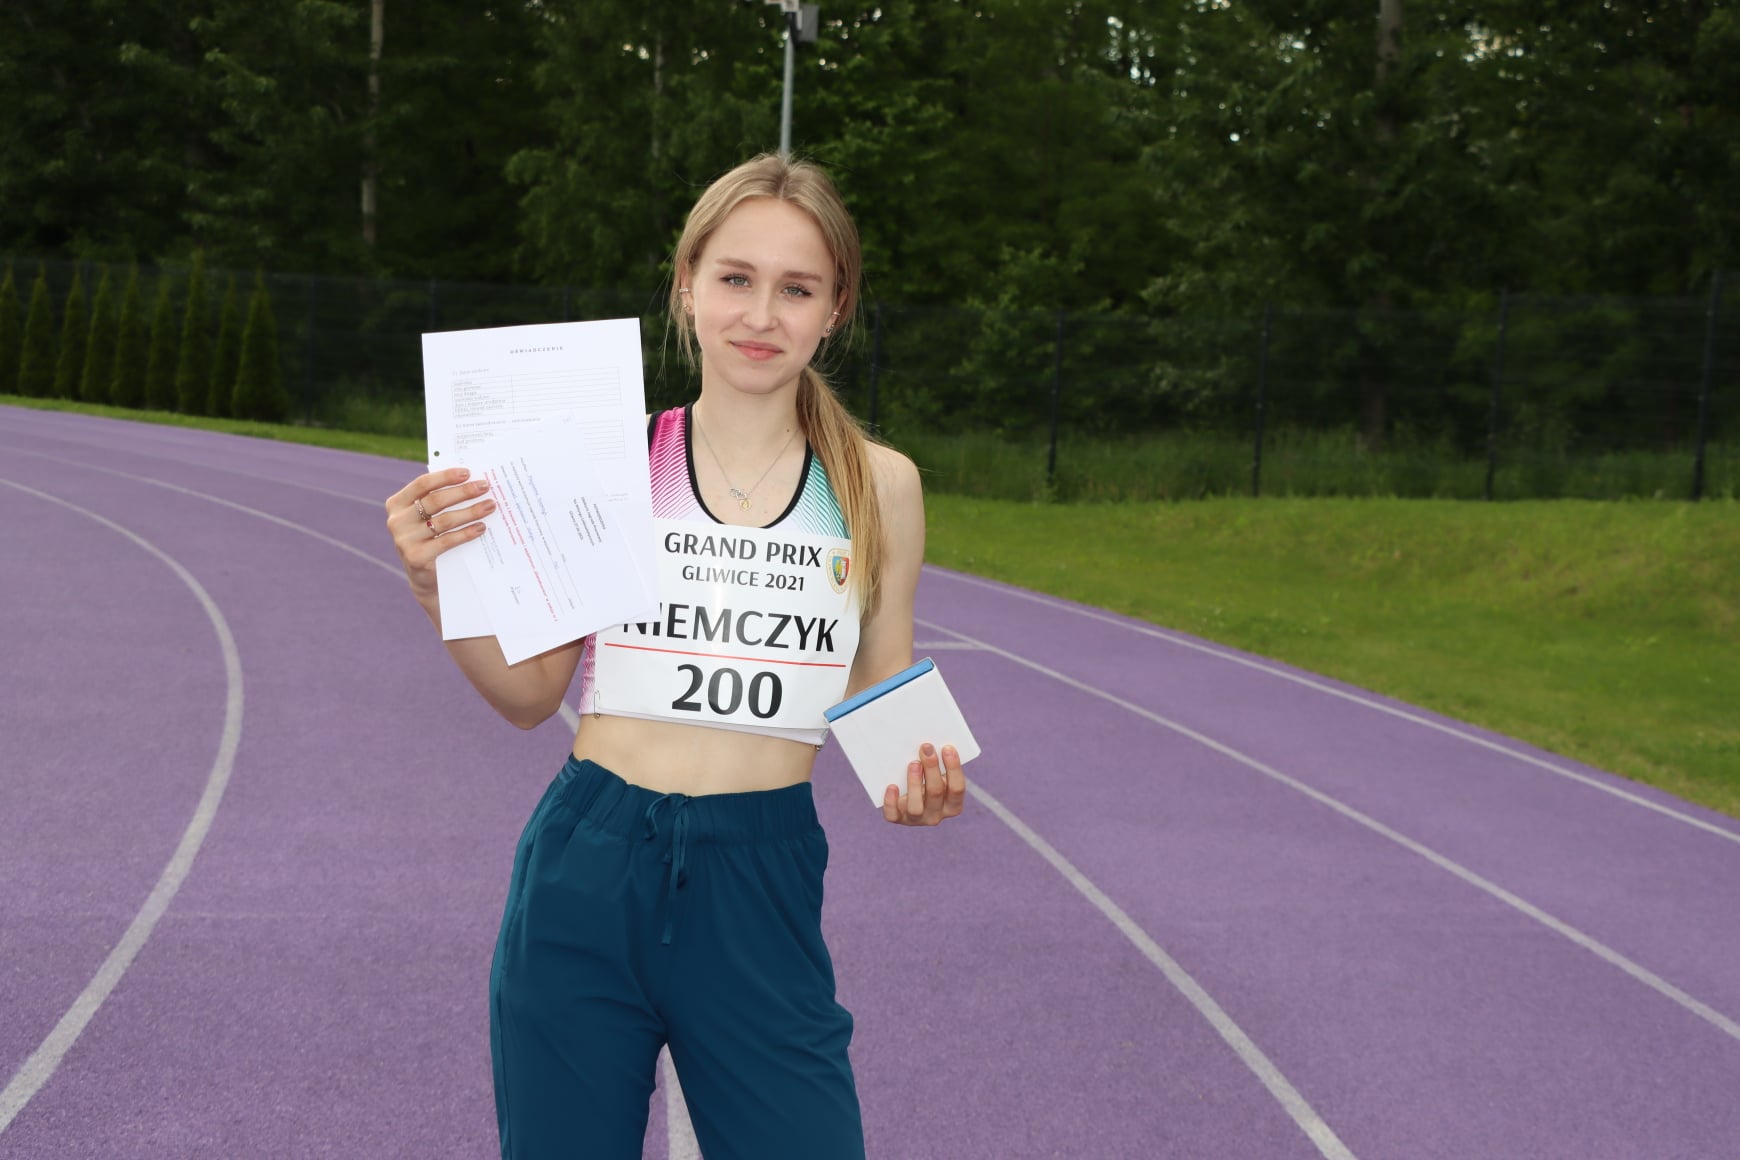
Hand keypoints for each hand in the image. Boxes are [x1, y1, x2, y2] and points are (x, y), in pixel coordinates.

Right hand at [384, 468, 493, 602]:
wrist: (424, 577)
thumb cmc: (430, 539)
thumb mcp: (427, 518)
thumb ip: (437, 500)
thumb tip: (470, 481)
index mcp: (397, 504)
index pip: (422, 484)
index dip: (446, 476)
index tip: (468, 473)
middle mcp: (397, 521)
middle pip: (435, 500)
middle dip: (463, 492)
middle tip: (484, 487)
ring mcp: (404, 540)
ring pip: (444, 520)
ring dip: (471, 511)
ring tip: (489, 506)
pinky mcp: (416, 557)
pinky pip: (447, 540)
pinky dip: (466, 533)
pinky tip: (481, 527)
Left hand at [882, 743, 965, 826]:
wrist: (906, 795)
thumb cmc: (926, 778)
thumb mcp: (936, 774)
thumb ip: (938, 763)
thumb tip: (931, 744)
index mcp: (952, 805)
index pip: (957, 788)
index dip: (953, 768)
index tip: (947, 748)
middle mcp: (936, 815)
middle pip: (936, 792)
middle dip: (931, 768)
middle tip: (925, 748)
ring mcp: (916, 819)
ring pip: (916, 807)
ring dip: (914, 783)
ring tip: (913, 764)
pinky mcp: (898, 819)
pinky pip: (893, 815)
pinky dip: (891, 801)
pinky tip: (892, 786)